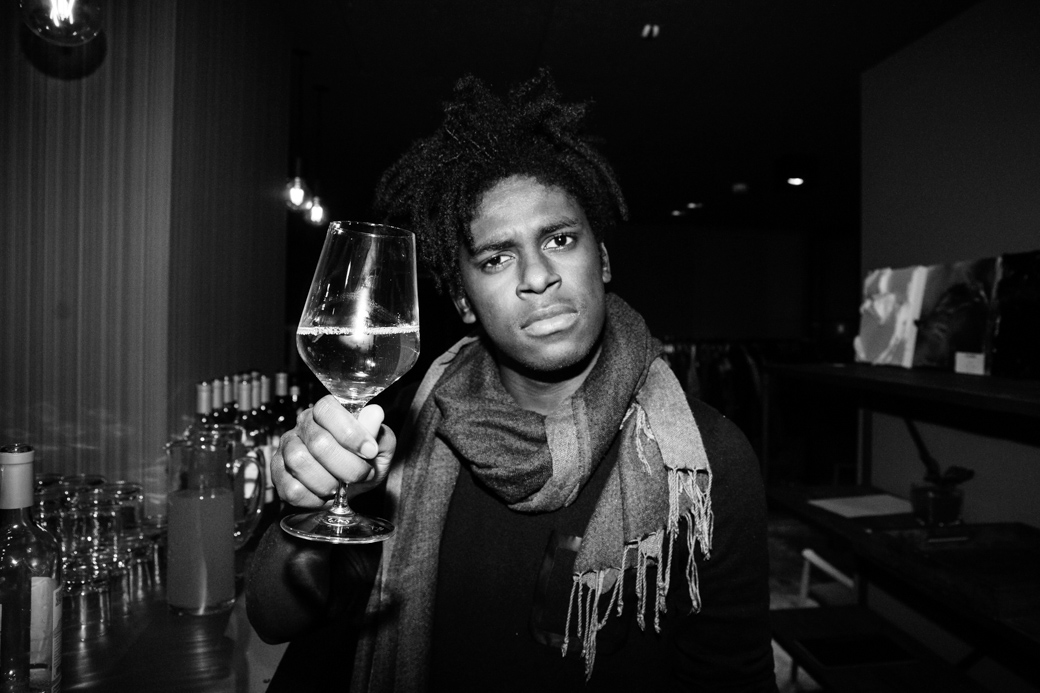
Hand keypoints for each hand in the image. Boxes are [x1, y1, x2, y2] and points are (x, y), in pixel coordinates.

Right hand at [273, 395, 396, 507]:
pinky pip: (291, 489)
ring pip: (299, 464)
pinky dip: (313, 499)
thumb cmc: (364, 462)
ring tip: (341, 487)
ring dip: (328, 483)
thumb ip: (378, 432)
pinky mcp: (278, 473)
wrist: (351, 488)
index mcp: (327, 411)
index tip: (370, 451)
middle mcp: (303, 425)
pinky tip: (324, 496)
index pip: (328, 410)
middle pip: (318, 442)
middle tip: (362, 474)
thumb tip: (374, 413)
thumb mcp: (380, 448)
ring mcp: (286, 448)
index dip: (350, 432)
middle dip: (347, 465)